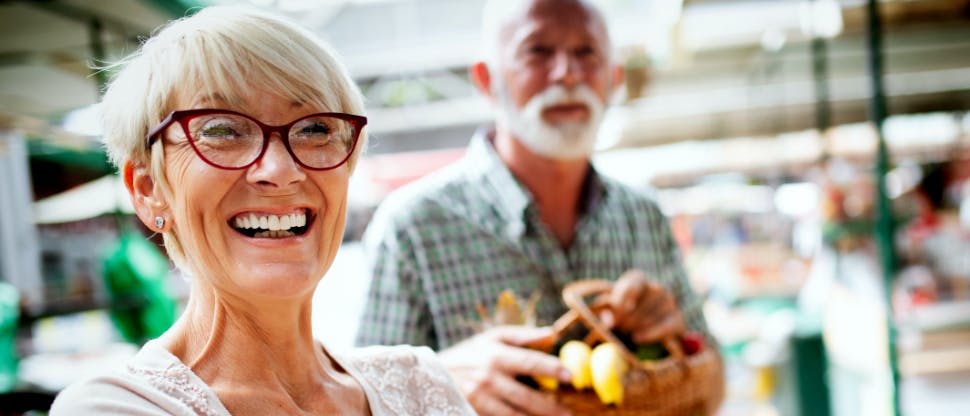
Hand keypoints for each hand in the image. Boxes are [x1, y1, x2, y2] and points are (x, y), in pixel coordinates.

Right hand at [439, 326, 571, 415]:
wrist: (432, 374)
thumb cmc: (469, 353)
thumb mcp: (492, 337)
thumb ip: (523, 336)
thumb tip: (552, 334)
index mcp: (496, 355)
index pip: (530, 362)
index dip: (551, 369)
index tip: (569, 376)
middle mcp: (489, 378)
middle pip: (526, 396)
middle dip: (551, 407)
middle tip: (569, 412)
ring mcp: (481, 399)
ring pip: (515, 415)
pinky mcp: (474, 412)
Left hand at [600, 269, 685, 343]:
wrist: (642, 325)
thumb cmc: (621, 312)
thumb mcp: (612, 309)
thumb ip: (609, 313)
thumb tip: (609, 322)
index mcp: (638, 279)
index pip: (634, 285)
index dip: (625, 299)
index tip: (618, 311)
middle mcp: (657, 287)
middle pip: (645, 301)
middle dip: (629, 316)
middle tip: (620, 327)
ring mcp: (670, 303)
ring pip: (653, 315)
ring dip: (638, 326)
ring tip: (627, 332)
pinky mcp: (678, 319)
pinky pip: (666, 326)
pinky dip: (651, 334)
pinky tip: (637, 338)